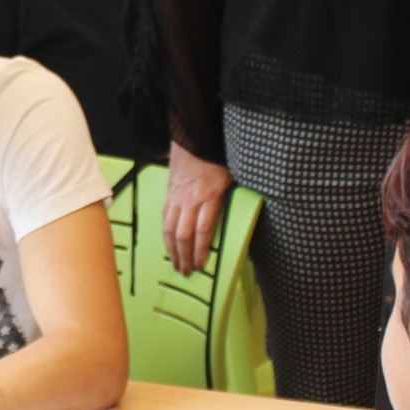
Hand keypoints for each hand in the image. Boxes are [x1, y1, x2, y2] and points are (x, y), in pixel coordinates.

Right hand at [164, 142, 232, 275]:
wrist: (194, 137)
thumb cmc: (216, 157)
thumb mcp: (233, 177)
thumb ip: (235, 198)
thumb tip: (245, 215)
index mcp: (209, 195)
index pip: (202, 230)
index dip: (199, 251)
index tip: (200, 265)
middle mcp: (191, 199)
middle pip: (183, 234)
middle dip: (183, 256)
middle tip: (186, 271)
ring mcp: (177, 197)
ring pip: (170, 228)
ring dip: (172, 249)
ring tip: (176, 263)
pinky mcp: (170, 193)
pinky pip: (165, 217)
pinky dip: (166, 233)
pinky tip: (168, 242)